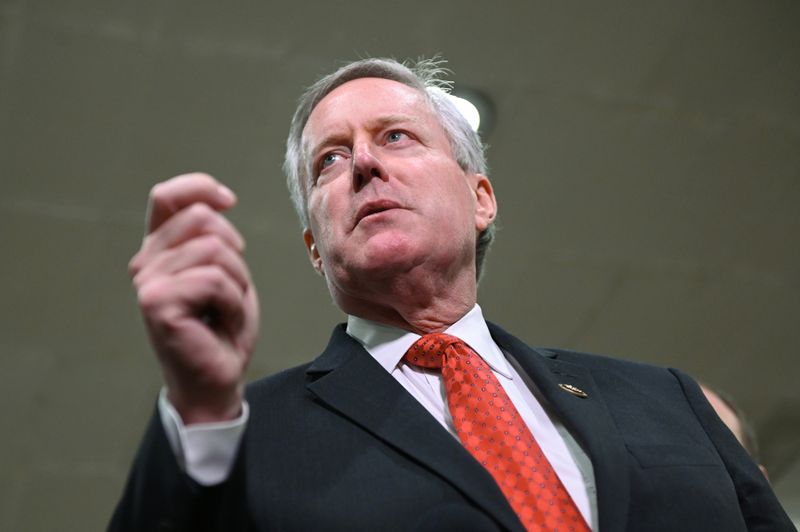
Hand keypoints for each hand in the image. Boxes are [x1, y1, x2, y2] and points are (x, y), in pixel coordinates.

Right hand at [129, 173, 258, 423]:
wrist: (216, 379)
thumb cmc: (222, 328)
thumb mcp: (225, 272)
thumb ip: (213, 237)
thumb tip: (218, 201)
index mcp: (159, 250)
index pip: (167, 196)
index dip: (200, 187)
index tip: (228, 201)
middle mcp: (145, 262)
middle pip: (203, 219)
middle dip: (235, 253)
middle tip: (230, 291)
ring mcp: (147, 282)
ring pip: (215, 251)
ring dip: (237, 284)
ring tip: (225, 311)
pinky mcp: (157, 302)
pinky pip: (215, 280)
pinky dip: (233, 304)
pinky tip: (222, 324)